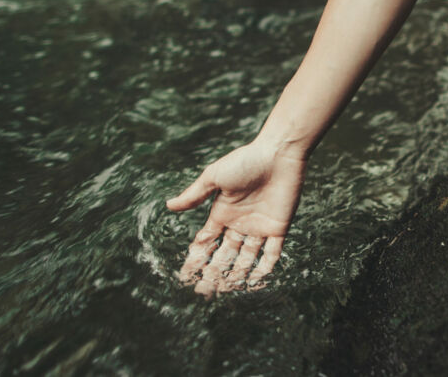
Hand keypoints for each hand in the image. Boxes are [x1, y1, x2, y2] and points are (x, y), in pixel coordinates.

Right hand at [165, 141, 304, 295]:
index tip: (185, 276)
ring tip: (225, 291)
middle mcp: (239, 224)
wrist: (278, 154)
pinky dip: (264, 269)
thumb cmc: (245, 161)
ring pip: (246, 258)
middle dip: (213, 273)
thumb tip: (169, 206)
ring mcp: (259, 227)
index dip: (196, 259)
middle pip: (224, 255)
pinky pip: (272, 253)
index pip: (206, 242)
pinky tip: (254, 283)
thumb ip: (195, 195)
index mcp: (222, 213)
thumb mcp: (214, 177)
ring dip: (236, 274)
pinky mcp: (279, 228)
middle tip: (203, 292)